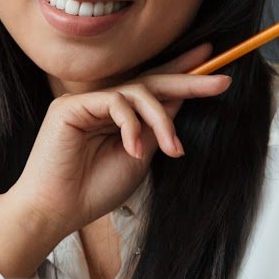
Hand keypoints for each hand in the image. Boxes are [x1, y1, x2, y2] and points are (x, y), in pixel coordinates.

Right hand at [0, 43, 229, 276]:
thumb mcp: (140, 157)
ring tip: (172, 148)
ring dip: (162, 119)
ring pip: (137, 92)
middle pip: (149, 82)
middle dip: (187, 81)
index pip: (152, 91)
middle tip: (219, 82)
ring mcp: (86, 103)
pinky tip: (132, 148)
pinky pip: (114, 101)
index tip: (213, 68)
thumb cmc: (94, 191)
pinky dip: (131, 124)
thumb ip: (155, 129)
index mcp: (118, 119)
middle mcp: (103, 105)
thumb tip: (180, 100)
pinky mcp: (71, 106)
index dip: (182, 77)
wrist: (58, 210)